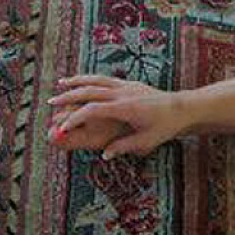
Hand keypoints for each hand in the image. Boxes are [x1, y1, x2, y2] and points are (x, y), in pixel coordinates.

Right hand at [48, 75, 190, 158]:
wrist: (183, 108)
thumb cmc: (166, 127)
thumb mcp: (146, 141)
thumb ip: (123, 147)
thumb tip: (104, 155)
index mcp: (126, 108)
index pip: (93, 110)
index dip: (75, 118)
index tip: (61, 127)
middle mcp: (124, 93)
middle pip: (91, 91)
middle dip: (69, 97)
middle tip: (51, 103)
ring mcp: (127, 86)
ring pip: (97, 80)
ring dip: (78, 82)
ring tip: (61, 84)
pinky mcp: (130, 83)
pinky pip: (106, 78)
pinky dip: (92, 79)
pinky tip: (83, 81)